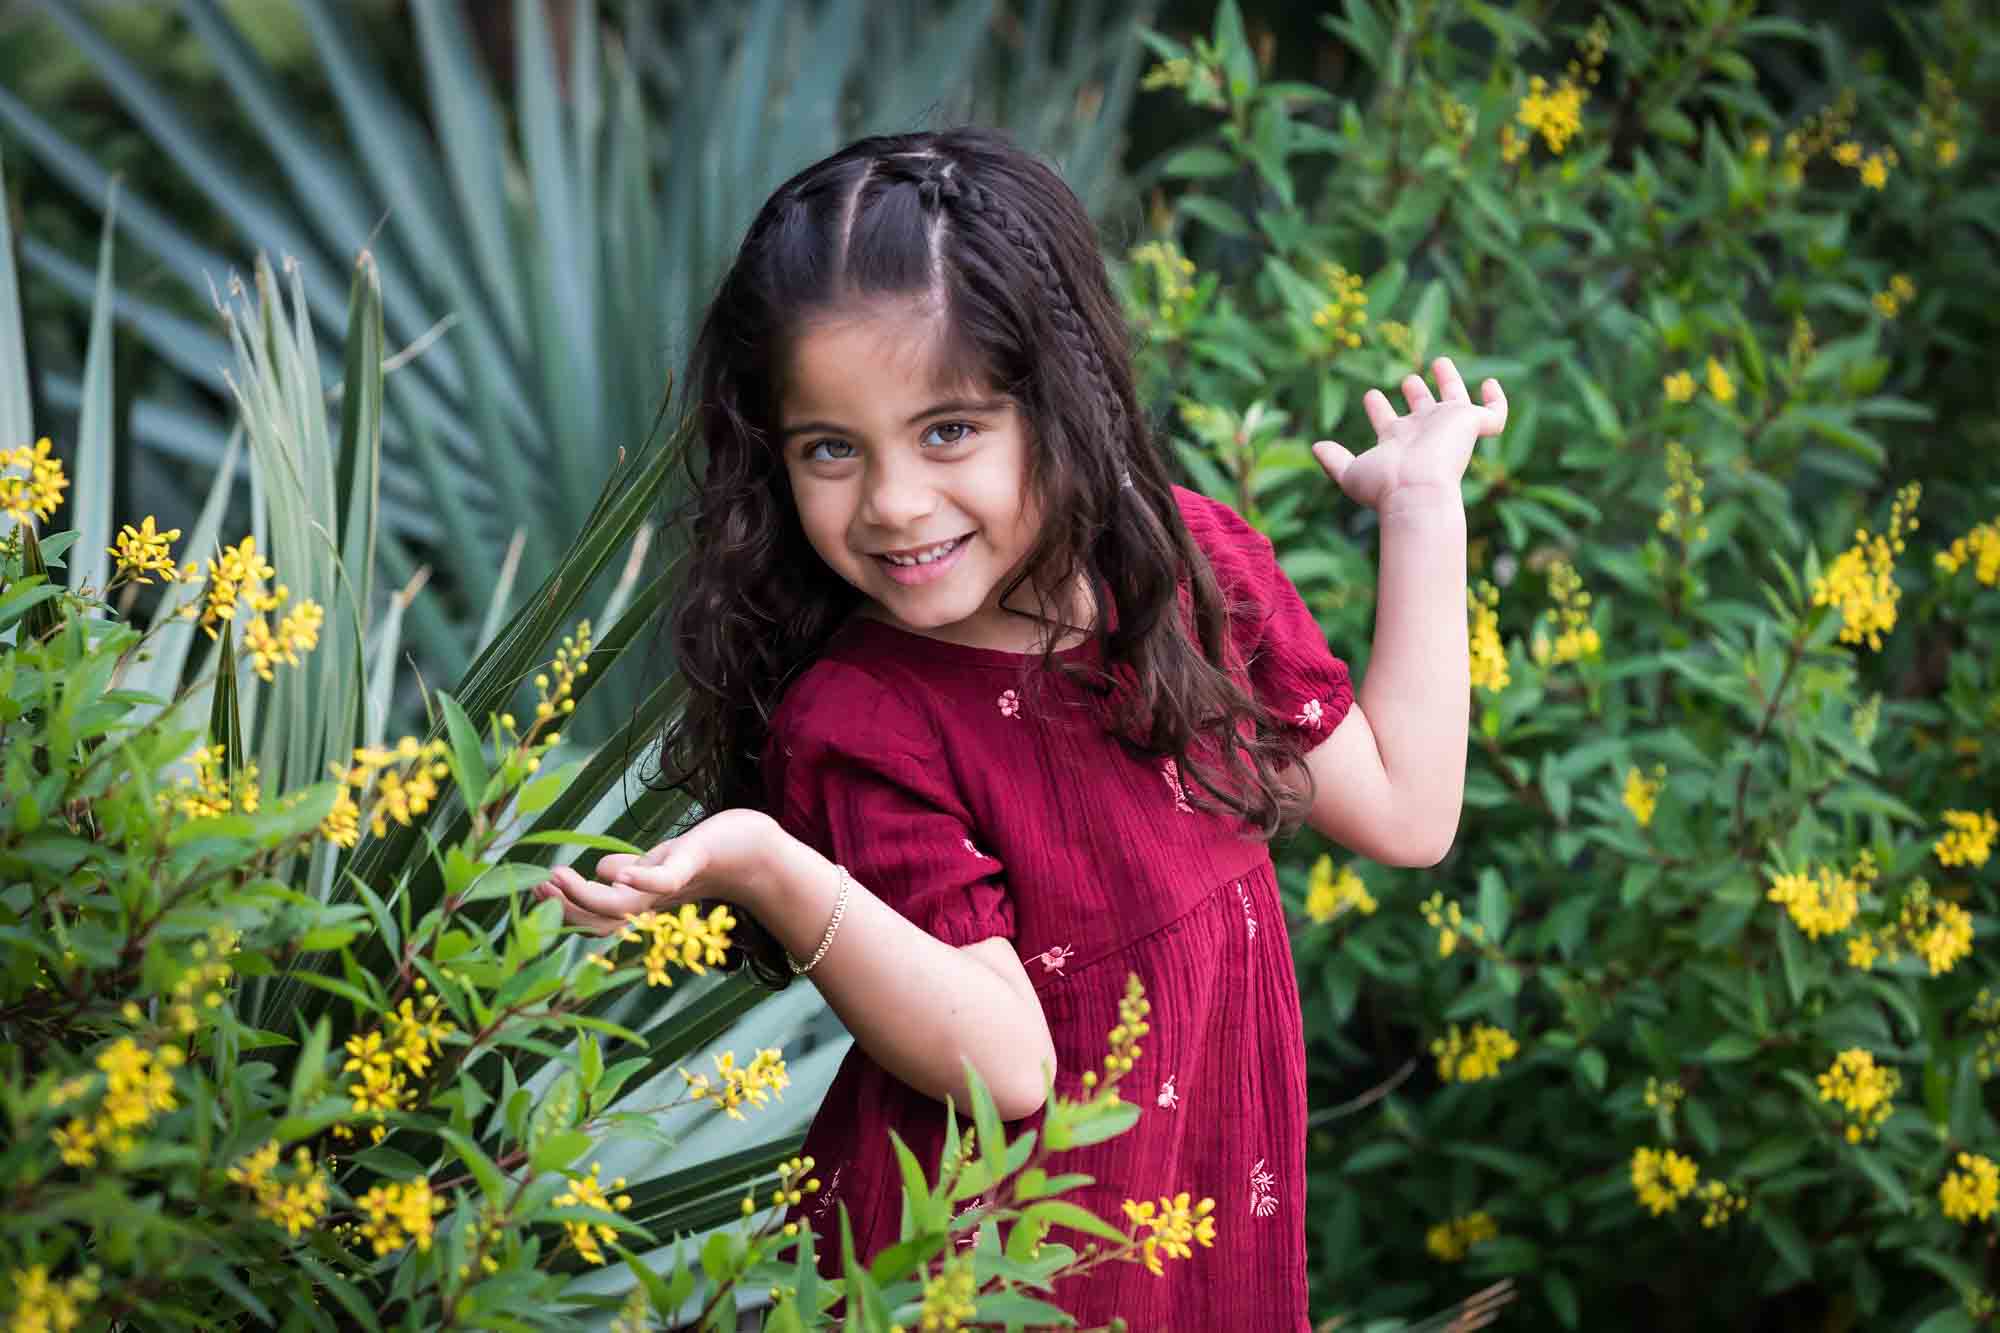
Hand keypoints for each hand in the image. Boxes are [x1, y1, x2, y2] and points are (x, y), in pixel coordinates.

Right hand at [530, 807, 780, 935]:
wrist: (761, 852)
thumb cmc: (712, 855)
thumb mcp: (663, 861)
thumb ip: (635, 869)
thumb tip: (602, 870)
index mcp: (645, 900)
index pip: (597, 914)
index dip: (565, 908)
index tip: (535, 890)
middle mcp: (655, 900)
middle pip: (603, 917)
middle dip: (566, 907)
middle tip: (538, 886)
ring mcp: (673, 883)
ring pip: (624, 903)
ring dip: (588, 895)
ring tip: (558, 875)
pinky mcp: (694, 861)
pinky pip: (665, 878)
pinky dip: (641, 880)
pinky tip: (614, 872)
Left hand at [1310, 356, 1506, 514]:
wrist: (1415, 491)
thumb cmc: (1384, 486)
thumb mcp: (1350, 473)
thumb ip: (1334, 460)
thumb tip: (1315, 447)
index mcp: (1398, 442)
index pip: (1388, 422)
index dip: (1379, 408)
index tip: (1371, 395)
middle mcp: (1423, 433)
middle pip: (1421, 409)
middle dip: (1415, 393)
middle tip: (1408, 378)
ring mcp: (1449, 428)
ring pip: (1455, 402)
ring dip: (1449, 382)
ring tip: (1440, 361)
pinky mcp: (1472, 425)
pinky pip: (1494, 414)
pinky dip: (1496, 400)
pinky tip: (1491, 385)